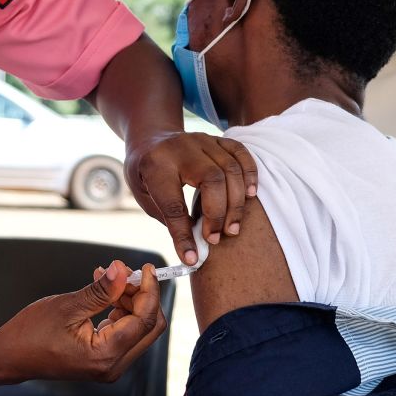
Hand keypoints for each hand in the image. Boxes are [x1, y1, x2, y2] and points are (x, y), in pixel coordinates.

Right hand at [0, 260, 165, 383]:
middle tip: (124, 273)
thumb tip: (123, 270)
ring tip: (107, 279)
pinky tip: (104, 294)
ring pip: (138, 329)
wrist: (10, 357)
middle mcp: (113, 366)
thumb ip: (101, 290)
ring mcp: (109, 366)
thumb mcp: (67, 306)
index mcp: (106, 355)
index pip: (145, 320)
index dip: (150, 291)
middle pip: (149, 327)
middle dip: (142, 296)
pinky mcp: (103, 361)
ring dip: (130, 301)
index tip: (147, 268)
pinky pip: (124, 333)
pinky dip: (120, 310)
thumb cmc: (31, 333)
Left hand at [126, 132, 257, 264]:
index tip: (191, 257)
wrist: (149, 140)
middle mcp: (180, 148)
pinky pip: (240, 153)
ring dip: (236, 203)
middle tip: (215, 239)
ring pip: (230, 169)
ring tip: (232, 228)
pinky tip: (249, 195)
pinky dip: (250, 174)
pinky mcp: (216, 138)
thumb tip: (196, 251)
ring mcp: (201, 139)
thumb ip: (171, 220)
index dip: (183, 235)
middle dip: (218, 215)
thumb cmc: (146, 175)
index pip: (173, 204)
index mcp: (155, 165)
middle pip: (212, 180)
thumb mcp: (146, 197)